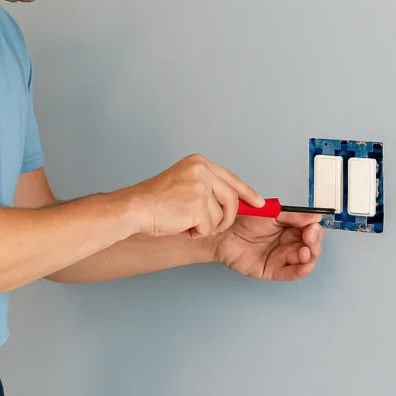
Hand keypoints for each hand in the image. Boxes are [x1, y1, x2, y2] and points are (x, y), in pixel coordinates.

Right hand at [123, 154, 265, 238]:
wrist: (135, 208)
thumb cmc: (155, 201)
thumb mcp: (185, 184)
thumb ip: (209, 188)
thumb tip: (235, 201)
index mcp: (198, 163)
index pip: (231, 178)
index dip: (247, 192)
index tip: (259, 203)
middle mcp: (201, 170)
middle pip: (232, 199)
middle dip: (226, 218)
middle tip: (208, 224)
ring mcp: (200, 187)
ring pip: (221, 216)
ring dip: (206, 226)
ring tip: (185, 220)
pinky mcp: (198, 205)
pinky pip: (209, 228)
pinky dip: (196, 232)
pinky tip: (181, 225)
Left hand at [211, 211, 323, 280]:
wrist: (223, 233)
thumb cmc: (243, 221)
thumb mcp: (272, 214)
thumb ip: (293, 216)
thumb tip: (314, 217)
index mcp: (290, 228)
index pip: (311, 230)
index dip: (315, 230)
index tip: (313, 227)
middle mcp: (288, 243)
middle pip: (311, 246)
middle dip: (314, 243)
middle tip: (309, 237)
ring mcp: (281, 258)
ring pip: (304, 261)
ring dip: (309, 257)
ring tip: (304, 251)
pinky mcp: (273, 270)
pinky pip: (291, 274)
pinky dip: (300, 271)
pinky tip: (304, 265)